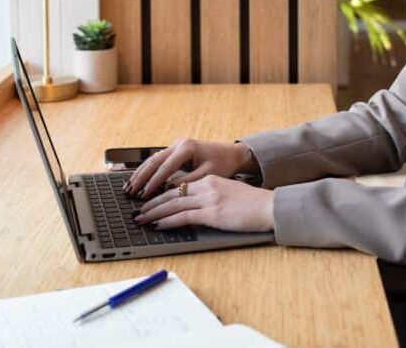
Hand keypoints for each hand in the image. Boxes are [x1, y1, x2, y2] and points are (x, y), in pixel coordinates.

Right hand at [125, 138, 253, 198]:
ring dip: (140, 173)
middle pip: (154, 161)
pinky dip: (147, 170)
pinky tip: (138, 181)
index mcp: (187, 148)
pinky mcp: (175, 150)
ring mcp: (176, 145)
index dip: (153, 182)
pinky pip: (157, 160)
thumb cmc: (222, 164)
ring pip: (153, 159)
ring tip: (128, 188)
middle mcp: (179, 144)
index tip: (143, 195)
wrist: (231, 153)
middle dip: (140, 178)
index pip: (165, 167)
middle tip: (129, 192)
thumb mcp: (208, 175)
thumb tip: (168, 189)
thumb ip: (188, 182)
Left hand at [134, 175, 273, 231]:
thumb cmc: (252, 204)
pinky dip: (168, 221)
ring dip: (154, 213)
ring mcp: (209, 199)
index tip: (149, 201)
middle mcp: (207, 186)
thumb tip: (195, 207)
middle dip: (152, 203)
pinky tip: (158, 225)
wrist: (268, 206)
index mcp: (210, 180)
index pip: (179, 186)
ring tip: (141, 219)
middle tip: (137, 211)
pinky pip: (184, 216)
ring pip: (174, 204)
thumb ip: (212, 195)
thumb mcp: (229, 193)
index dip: (161, 194)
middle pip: (172, 193)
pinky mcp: (212, 212)